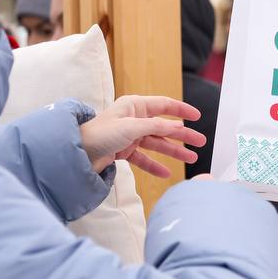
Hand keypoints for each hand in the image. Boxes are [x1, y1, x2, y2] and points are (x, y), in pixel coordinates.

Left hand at [79, 96, 206, 178]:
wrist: (76, 153)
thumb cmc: (100, 134)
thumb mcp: (132, 127)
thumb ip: (156, 127)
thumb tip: (176, 127)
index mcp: (135, 106)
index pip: (164, 105)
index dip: (182, 110)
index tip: (198, 116)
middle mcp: (134, 119)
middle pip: (165, 127)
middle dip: (183, 135)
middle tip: (201, 142)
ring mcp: (129, 136)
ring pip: (157, 143)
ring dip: (174, 151)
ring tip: (191, 159)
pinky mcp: (123, 151)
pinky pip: (144, 158)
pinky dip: (154, 165)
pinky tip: (166, 173)